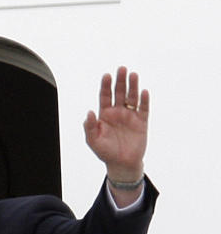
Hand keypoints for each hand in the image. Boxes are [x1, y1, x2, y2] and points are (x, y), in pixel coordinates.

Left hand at [83, 66, 148, 183]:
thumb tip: (89, 112)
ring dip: (133, 86)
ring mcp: (130, 116)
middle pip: (119, 93)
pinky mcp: (142, 122)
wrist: (121, 164)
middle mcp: (118, 112)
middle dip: (120, 81)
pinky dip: (144, 100)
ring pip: (132, 97)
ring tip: (133, 75)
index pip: (105, 96)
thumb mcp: (93, 141)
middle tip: (121, 69)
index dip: (105, 86)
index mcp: (105, 115)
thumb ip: (90, 127)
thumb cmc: (105, 152)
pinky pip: (143, 108)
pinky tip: (143, 92)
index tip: (106, 76)